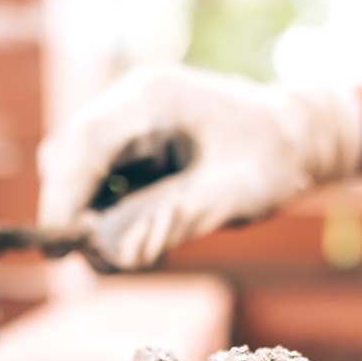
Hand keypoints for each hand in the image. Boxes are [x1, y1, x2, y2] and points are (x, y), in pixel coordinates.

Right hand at [37, 65, 361, 269]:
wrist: (301, 137)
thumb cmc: (274, 159)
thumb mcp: (233, 194)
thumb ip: (172, 220)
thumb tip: (110, 253)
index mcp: (152, 99)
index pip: (81, 147)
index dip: (62, 200)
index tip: (61, 250)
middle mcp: (131, 101)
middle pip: (67, 157)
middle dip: (73, 212)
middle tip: (106, 261)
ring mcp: (130, 120)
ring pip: (78, 171)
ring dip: (92, 216)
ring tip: (133, 253)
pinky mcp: (135, 143)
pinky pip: (101, 180)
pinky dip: (110, 213)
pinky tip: (145, 235)